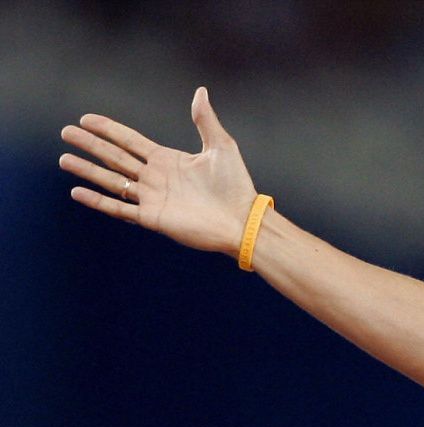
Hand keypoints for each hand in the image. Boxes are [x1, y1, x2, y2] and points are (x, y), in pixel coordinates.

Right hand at [60, 87, 258, 255]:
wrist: (242, 220)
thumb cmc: (236, 186)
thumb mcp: (221, 147)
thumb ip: (205, 120)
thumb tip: (200, 91)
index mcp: (167, 160)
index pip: (130, 141)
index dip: (108, 129)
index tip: (86, 119)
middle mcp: (155, 177)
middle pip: (115, 157)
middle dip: (90, 145)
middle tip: (66, 133)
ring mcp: (152, 198)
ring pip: (112, 181)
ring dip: (88, 170)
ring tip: (64, 159)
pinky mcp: (153, 218)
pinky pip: (120, 208)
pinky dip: (98, 201)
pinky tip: (78, 192)